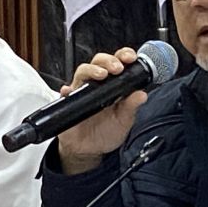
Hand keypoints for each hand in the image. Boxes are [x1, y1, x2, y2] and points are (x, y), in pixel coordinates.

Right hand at [56, 48, 148, 174]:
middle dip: (109, 60)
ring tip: (102, 75)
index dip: (123, 56)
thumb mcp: (124, 120)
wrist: (90, 150)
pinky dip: (67, 90)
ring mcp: (82, 92)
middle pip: (99, 62)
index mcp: (113, 85)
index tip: (131, 58)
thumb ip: (132, 107)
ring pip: (82, 72)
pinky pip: (65, 94)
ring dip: (92, 70)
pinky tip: (69, 91)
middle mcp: (97, 85)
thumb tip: (142, 94)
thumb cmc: (107, 131)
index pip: (118, 62)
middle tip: (118, 68)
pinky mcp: (68, 104)